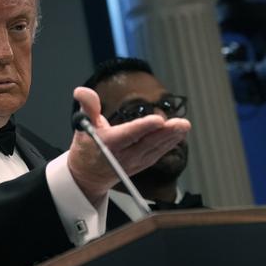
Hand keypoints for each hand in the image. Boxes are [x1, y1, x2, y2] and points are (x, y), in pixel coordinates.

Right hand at [66, 86, 190, 204]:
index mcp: (108, 143)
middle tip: (182, 123)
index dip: (144, 127)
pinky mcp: (141, 164)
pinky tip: (179, 134)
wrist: (88, 175)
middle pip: (147, 143)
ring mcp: (133, 162)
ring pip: (155, 149)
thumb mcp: (83, 124)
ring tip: (184, 126)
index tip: (159, 120)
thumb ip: (87, 106)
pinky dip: (169, 144)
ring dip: (172, 138)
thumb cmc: (87, 146)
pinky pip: (158, 154)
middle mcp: (122, 155)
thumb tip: (81, 91)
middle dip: (166, 133)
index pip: (128, 134)